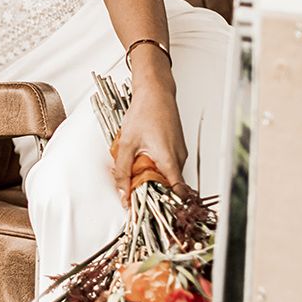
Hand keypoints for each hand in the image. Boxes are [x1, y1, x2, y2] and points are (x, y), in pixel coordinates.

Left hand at [113, 81, 189, 206]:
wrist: (155, 93)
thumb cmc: (144, 112)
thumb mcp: (126, 144)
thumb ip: (122, 170)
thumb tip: (122, 191)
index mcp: (169, 159)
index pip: (177, 191)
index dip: (165, 204)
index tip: (150, 209)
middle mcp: (179, 158)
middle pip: (169, 186)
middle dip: (152, 191)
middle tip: (133, 190)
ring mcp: (179, 153)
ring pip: (167, 175)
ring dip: (151, 178)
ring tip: (134, 170)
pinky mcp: (176, 148)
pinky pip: (167, 166)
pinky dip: (154, 168)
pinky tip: (141, 160)